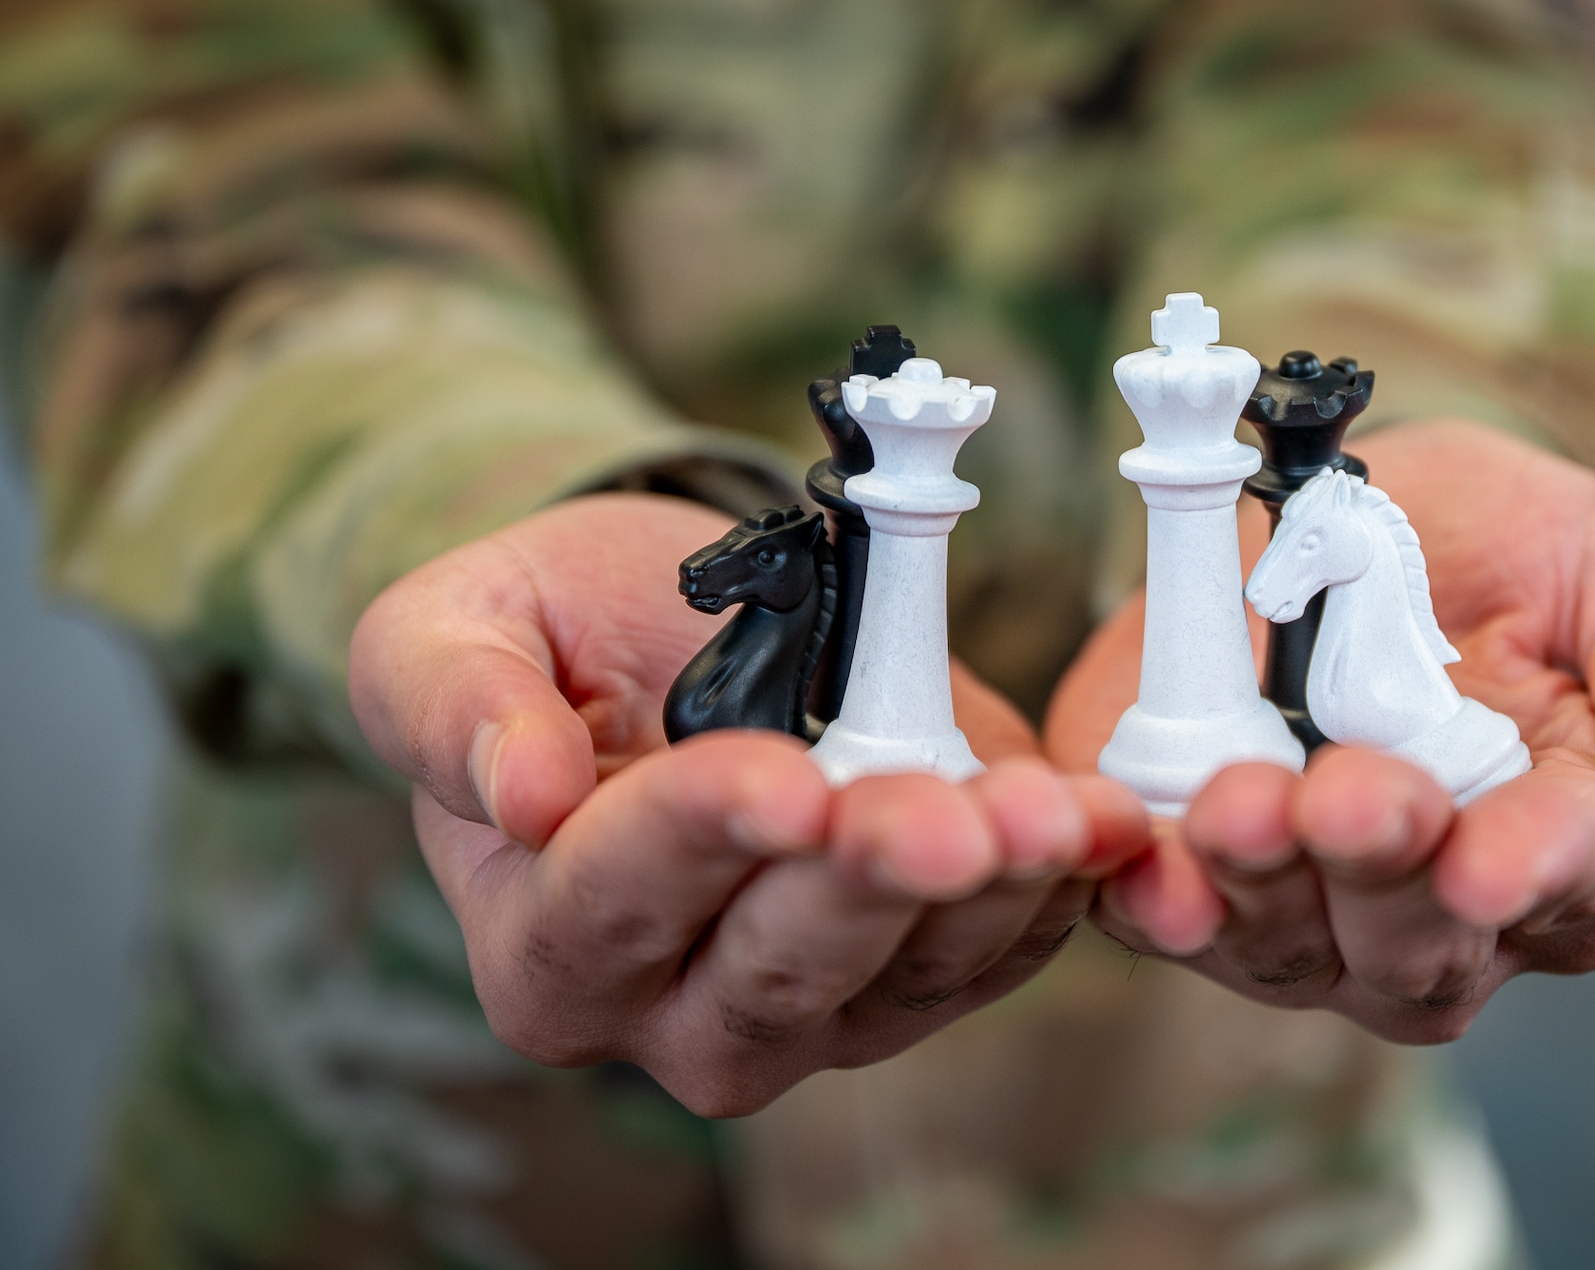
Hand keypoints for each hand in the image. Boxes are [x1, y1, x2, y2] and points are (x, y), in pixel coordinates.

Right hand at [351, 494, 1147, 1114]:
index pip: (613, 903)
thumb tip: (517, 796)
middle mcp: (675, 1009)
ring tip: (1054, 815)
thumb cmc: (548, 639)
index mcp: (544, 943)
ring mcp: (814, 1005)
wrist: (663, 644)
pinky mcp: (921, 971)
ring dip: (990, 896)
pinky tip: (1103, 826)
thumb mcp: (447, 630)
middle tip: (943, 815)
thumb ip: (450, 705)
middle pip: (774, 974)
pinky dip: (1058, 891)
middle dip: (866, 888)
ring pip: (905, 979)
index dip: (699, 841)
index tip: (781, 782)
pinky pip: (997, 954)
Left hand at [1044, 420, 1594, 1042]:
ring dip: (1258, 888)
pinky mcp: (1185, 867)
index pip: (1571, 886)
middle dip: (1381, 876)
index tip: (1487, 861)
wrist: (1349, 502)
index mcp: (1567, 848)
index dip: (1533, 872)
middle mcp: (1434, 909)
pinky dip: (1144, 891)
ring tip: (1238, 806)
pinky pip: (1159, 912)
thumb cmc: (1516, 553)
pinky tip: (1131, 857)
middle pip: (1419, 949)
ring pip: (1286, 946)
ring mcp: (1303, 906)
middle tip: (1350, 798)